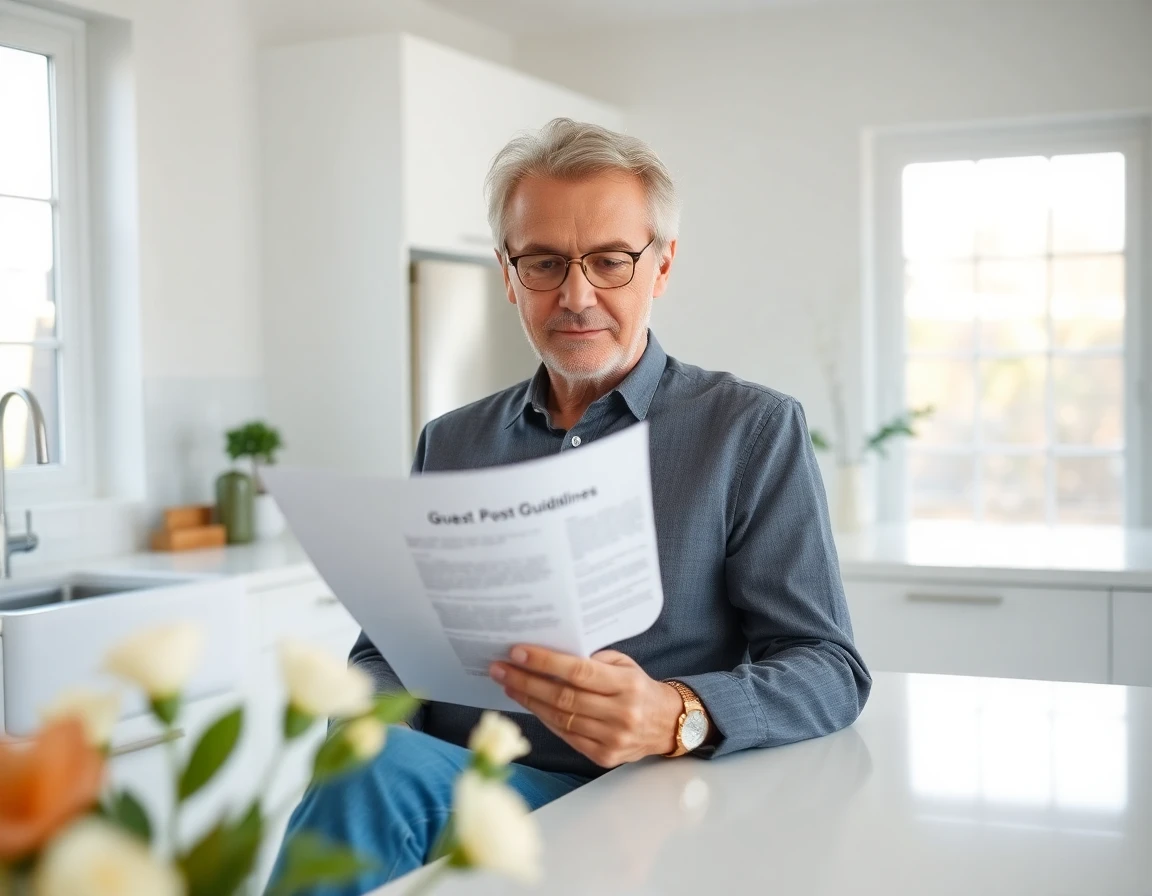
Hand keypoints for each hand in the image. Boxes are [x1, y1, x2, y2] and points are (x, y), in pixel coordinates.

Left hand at [489, 645, 683, 767]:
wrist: (668, 724)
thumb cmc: (639, 688)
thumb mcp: (624, 664)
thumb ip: (593, 660)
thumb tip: (550, 653)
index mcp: (627, 684)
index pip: (579, 671)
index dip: (546, 662)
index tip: (518, 652)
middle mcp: (621, 713)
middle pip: (564, 696)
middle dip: (527, 681)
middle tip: (500, 668)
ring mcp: (612, 738)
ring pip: (560, 718)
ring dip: (529, 700)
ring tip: (508, 684)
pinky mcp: (604, 756)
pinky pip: (566, 735)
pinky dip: (544, 719)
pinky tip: (529, 704)